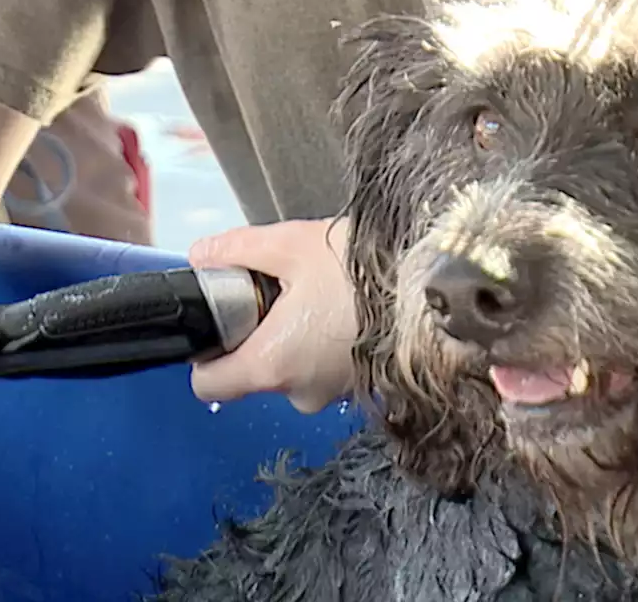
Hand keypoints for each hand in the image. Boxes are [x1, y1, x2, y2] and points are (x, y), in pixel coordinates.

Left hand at [187, 219, 355, 412]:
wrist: (436, 286)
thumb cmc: (361, 269)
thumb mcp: (288, 244)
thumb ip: (236, 251)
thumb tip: (201, 256)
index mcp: (271, 365)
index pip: (207, 385)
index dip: (206, 353)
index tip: (225, 320)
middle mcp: (299, 392)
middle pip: (254, 374)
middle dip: (259, 337)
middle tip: (281, 293)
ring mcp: (334, 394)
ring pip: (293, 370)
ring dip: (296, 340)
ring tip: (320, 297)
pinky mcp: (363, 387)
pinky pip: (326, 370)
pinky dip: (327, 346)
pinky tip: (346, 311)